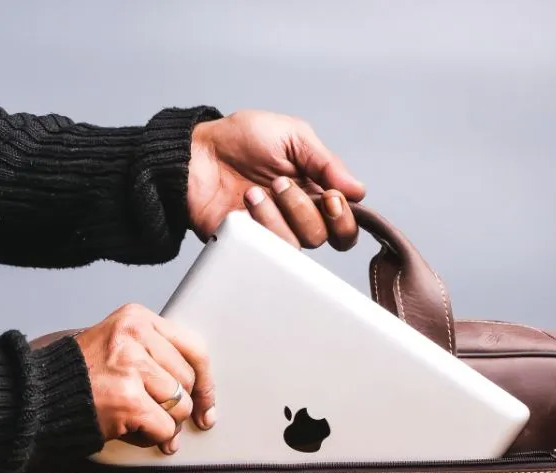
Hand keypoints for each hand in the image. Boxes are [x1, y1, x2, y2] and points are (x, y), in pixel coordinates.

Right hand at [74, 304, 213, 455]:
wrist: (38, 397)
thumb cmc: (80, 377)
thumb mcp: (118, 347)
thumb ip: (156, 359)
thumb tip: (201, 398)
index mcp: (137, 318)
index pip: (193, 349)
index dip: (205, 382)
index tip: (206, 404)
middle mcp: (135, 336)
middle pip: (187, 381)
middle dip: (178, 406)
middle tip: (156, 415)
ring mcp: (131, 367)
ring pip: (180, 406)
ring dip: (164, 423)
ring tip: (138, 419)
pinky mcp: (127, 398)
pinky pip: (164, 427)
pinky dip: (152, 437)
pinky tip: (132, 430)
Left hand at [188, 110, 365, 250]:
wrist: (196, 154)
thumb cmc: (242, 140)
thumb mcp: (292, 136)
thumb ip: (326, 163)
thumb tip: (359, 191)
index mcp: (316, 194)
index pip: (346, 225)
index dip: (344, 218)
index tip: (330, 196)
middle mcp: (299, 219)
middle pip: (326, 238)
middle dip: (305, 210)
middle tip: (281, 183)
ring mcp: (274, 234)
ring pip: (297, 245)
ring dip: (278, 214)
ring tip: (254, 190)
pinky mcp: (250, 245)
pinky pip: (268, 251)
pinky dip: (259, 224)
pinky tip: (243, 204)